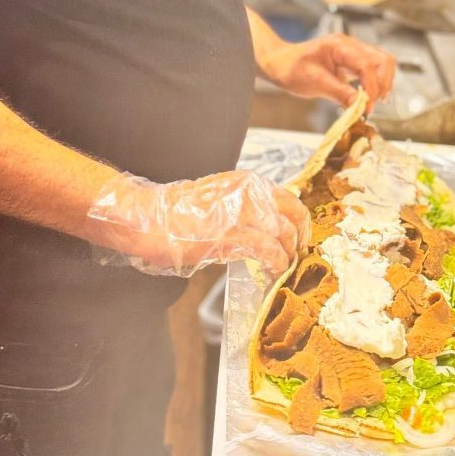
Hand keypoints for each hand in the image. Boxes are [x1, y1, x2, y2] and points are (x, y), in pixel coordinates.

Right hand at [89, 170, 309, 277]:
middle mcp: (252, 194)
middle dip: (299, 240)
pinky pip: (270, 252)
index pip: (291, 200)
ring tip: (284, 267)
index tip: (300, 238)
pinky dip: (277, 264)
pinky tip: (274, 272)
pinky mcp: (234, 237)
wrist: (153, 218)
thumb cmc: (180, 211)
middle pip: (294, 218)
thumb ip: (245, 205)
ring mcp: (244, 215)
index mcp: (249, 183)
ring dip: (289, 255)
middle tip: (296, 256)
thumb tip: (266, 225)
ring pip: (285, 236)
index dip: (301, 223)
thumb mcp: (221, 196)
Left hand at [259, 33, 395, 108]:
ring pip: (381, 62)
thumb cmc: (292, 69)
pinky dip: (376, 81)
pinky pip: (373, 68)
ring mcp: (352, 51)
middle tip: (375, 103)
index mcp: (339, 46)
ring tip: (375, 100)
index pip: (366, 64)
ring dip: (383, 81)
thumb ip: (339, 93)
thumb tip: (360, 105)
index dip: (371, 86)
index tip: (368, 106)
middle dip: (383, 82)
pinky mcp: (352, 61)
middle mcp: (349, 45)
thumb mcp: (314, 83)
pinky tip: (370, 95)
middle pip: (382, 59)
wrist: (281, 63)